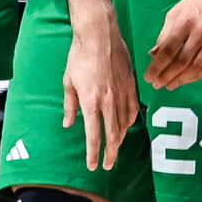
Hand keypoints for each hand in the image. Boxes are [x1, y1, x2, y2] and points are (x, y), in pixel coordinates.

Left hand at [64, 7, 140, 169]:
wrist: (99, 35)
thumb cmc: (79, 56)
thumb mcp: (68, 82)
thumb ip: (70, 105)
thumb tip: (70, 124)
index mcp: (91, 101)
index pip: (94, 135)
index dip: (94, 153)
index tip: (93, 166)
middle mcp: (109, 100)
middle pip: (112, 134)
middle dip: (110, 153)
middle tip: (107, 165)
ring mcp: (122, 93)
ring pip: (124, 124)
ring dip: (120, 140)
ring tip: (115, 150)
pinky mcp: (131, 85)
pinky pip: (133, 110)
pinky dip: (129, 122)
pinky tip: (126, 128)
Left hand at [144, 0, 201, 91]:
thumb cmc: (197, 0)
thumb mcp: (175, 12)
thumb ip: (164, 34)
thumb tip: (153, 54)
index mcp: (185, 22)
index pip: (168, 51)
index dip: (157, 67)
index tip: (148, 76)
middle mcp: (200, 32)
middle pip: (181, 62)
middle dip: (166, 76)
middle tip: (156, 84)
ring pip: (196, 67)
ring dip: (181, 80)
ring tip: (169, 85)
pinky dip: (196, 76)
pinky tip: (186, 80)